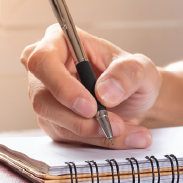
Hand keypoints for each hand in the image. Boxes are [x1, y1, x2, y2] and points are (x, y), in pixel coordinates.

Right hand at [21, 24, 160, 148]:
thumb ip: (126, 74)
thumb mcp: (140, 68)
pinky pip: (69, 138)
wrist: (136, 99)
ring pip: (57, 124)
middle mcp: (45, 71)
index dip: (62, 86)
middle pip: (43, 100)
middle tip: (114, 126)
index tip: (90, 107)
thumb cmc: (131, 75)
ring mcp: (47, 99)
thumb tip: (105, 92)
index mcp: (59, 42)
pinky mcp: (54, 123)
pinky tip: (122, 137)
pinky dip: (97, 140)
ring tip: (127, 131)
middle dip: (80, 119)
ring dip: (94, 133)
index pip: (43, 61)